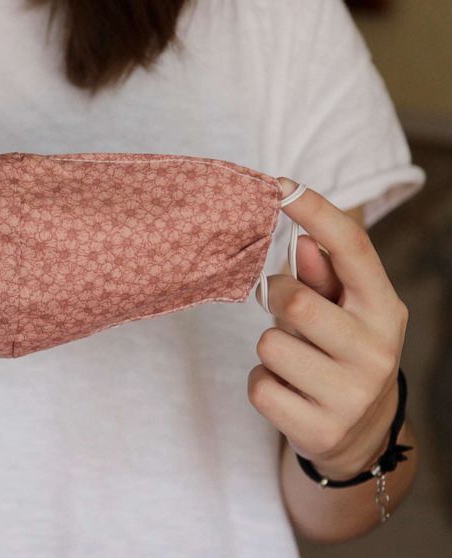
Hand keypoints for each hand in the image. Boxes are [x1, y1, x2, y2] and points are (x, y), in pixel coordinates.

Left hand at [248, 178, 407, 480]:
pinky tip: (288, 391)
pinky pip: (259, 387)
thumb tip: (301, 239)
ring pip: (269, 347)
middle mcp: (377, 351)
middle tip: (287, 315)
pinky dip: (263, 385)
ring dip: (269, 351)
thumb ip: (322, 276)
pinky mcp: (320, 429)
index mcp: (385, 309)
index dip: (316, 212)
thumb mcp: (344, 311)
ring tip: (295, 362)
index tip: (281, 185)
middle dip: (276, 303)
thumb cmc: (341, 351)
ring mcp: (352, 395)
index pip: (353, 250)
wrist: (361, 432)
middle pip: (294, 302)